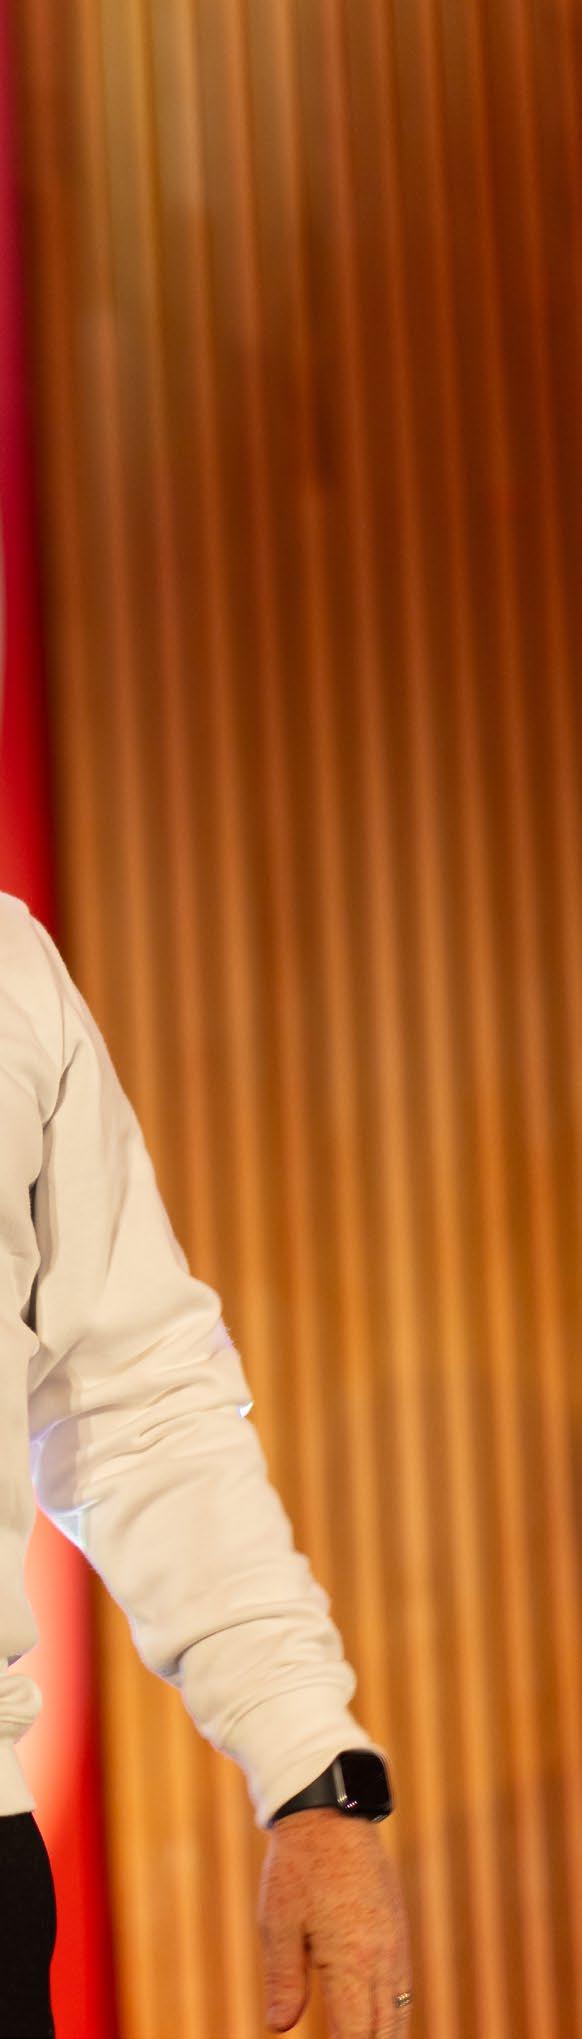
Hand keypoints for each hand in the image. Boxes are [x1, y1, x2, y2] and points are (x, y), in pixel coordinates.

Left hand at [257, 1808, 413, 2036]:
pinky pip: (402, 1986)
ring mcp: (395, 1943)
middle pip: (385, 2033)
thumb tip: (281, 2026)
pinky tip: (378, 2023)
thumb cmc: (298, 1868)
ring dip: (385, 2038)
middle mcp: (383, 1958)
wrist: (331, 1813)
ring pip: (400, 2011)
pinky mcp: (397, 1928)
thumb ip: (283, 1980)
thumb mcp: (279, 1923)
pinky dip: (393, 2013)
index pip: (356, 2037)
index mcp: (353, 1962)